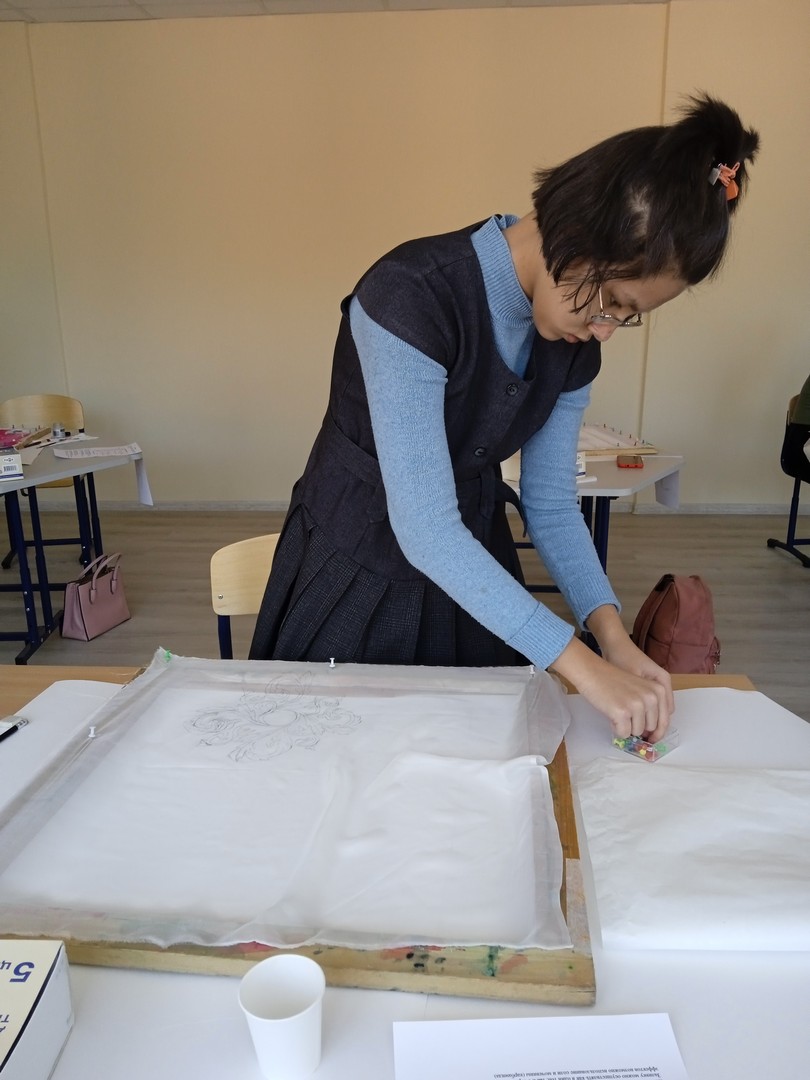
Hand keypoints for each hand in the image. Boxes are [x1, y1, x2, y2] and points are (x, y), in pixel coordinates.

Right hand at [550, 619, 673, 741]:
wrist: (592, 672)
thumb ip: (649, 706)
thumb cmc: (612, 680)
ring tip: (616, 711)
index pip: (665, 720)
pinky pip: (623, 733)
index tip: (651, 738)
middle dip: (638, 727)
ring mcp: (637, 705)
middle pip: (651, 729)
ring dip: (626, 727)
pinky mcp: (623, 712)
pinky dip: (616, 729)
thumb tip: (650, 733)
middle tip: (625, 716)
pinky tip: (610, 715)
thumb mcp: (639, 688)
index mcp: (659, 690)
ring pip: (637, 732)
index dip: (657, 732)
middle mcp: (652, 697)